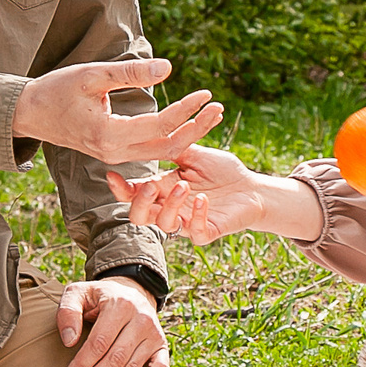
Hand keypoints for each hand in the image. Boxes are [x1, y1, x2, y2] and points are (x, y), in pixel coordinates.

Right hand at [12, 57, 222, 163]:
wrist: (31, 113)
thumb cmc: (57, 90)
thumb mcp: (92, 74)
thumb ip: (130, 73)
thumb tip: (168, 68)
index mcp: (109, 135)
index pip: (160, 125)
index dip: (186, 109)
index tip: (206, 93)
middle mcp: (115, 152)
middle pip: (168, 146)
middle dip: (197, 128)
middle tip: (220, 108)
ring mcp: (115, 156)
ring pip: (162, 151)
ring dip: (188, 135)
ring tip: (212, 115)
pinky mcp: (115, 153)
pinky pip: (151, 150)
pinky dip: (172, 138)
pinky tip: (188, 122)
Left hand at [57, 276, 170, 366]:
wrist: (130, 292)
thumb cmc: (97, 298)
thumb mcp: (78, 293)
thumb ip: (68, 311)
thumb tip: (69, 341)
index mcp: (120, 305)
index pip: (99, 342)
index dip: (82, 365)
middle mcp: (141, 318)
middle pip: (115, 358)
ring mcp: (154, 333)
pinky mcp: (162, 346)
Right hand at [108, 144, 313, 244]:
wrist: (253, 187)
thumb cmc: (223, 171)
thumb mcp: (195, 154)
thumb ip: (172, 147)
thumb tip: (150, 135)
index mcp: (164, 189)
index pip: (135, 194)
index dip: (121, 188)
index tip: (112, 175)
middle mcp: (172, 208)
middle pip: (140, 217)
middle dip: (139, 203)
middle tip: (151, 186)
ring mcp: (189, 222)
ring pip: (165, 224)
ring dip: (171, 205)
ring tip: (185, 186)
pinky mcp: (208, 231)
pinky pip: (196, 232)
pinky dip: (197, 215)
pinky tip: (203, 199)